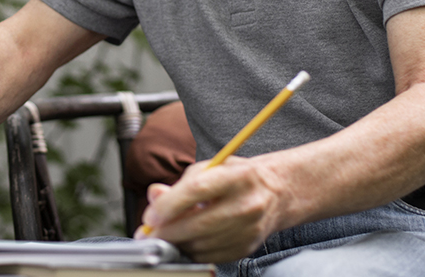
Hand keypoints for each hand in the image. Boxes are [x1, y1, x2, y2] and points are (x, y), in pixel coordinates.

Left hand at [133, 157, 283, 263]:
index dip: (169, 205)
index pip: (197, 190)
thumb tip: (154, 196)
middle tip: (147, 233)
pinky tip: (184, 241)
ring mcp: (249, 229)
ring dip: (176, 243)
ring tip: (164, 236)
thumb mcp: (211, 168)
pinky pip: (210, 255)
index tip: (150, 216)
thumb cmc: (237, 177)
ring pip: (202, 244)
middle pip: (198, 224)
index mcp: (238, 177)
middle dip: (166, 232)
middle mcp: (247, 204)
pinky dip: (191, 251)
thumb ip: (180, 183)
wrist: (277, 194)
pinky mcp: (246, 247)